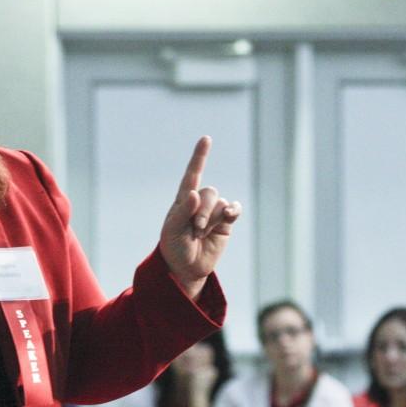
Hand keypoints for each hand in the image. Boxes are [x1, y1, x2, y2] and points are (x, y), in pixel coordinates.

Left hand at [160, 136, 241, 298]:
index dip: (200, 156)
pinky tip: (230, 215)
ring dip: (212, 220)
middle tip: (195, 230)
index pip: (192, 174)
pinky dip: (233, 211)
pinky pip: (234, 210)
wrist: (187, 267)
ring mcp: (214, 212)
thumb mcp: (172, 230)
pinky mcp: (226, 223)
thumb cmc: (174, 247)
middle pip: (209, 193)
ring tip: (201, 235)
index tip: (206, 139)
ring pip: (220, 204)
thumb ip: (182, 211)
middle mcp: (199, 202)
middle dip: (203, 212)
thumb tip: (195, 192)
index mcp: (183, 200)